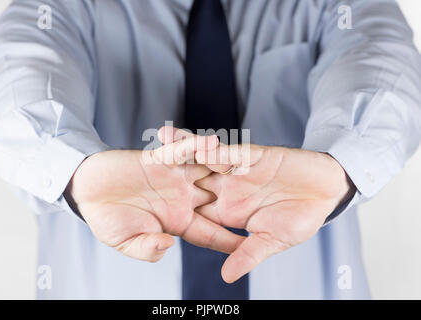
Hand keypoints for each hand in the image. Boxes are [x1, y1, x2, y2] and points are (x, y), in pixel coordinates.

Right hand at [65, 135, 243, 262]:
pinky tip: (210, 141)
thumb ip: (145, 248)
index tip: (250, 246)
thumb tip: (166, 246)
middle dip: (240, 200)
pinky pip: (181, 151)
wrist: (87, 188)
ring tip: (244, 163)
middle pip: (217, 200)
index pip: (209, 233)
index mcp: (177, 221)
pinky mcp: (161, 159)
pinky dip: (193, 146)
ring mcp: (174, 177)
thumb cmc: (106, 218)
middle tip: (265, 199)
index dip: (228, 240)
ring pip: (206, 171)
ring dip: (223, 166)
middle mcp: (181, 198)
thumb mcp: (124, 242)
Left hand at [159, 127, 354, 282]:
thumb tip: (227, 277)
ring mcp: (238, 172)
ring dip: (182, 152)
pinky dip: (209, 146)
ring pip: (204, 161)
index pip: (196, 214)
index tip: (146, 214)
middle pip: (192, 183)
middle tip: (138, 171)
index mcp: (229, 213)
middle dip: (168, 176)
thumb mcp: (274, 239)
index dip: (171, 213)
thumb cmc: (302, 217)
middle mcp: (228, 190)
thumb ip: (249, 254)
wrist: (326, 189)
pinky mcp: (251, 155)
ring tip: (156, 144)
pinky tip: (190, 140)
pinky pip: (226, 149)